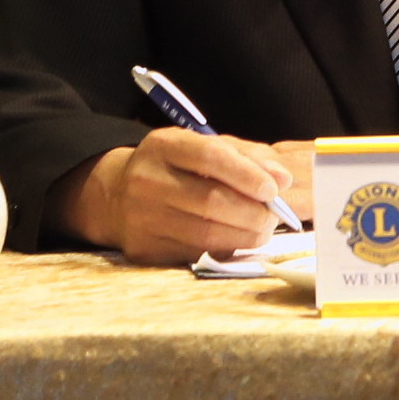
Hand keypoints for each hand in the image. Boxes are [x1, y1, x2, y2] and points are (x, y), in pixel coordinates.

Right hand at [51, 127, 299, 264]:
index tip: (274, 189)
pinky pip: (195, 253)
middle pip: (211, 202)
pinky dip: (224, 249)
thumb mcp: (201, 147)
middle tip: (274, 216)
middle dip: (253, 213)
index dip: (247, 174)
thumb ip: (246, 156)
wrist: (116, 195)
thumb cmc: (173, 168)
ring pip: (206, 234)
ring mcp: (141, 218)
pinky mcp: (144, 249)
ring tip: (261, 229)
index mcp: (163, 146)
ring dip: (245, 236)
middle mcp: (147, 180)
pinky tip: (234, 240)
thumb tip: (282, 180)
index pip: (210, 157)